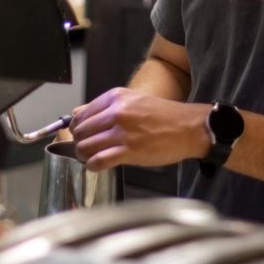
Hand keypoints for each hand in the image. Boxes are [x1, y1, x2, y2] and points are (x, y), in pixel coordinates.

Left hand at [70, 87, 209, 171]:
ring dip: (85, 156)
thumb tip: (76, 113)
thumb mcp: (133, 101)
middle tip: (89, 148)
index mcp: (116, 97)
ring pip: (84, 147)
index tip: (82, 135)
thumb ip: (103, 106)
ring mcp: (122, 131)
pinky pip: (97, 161)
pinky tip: (99, 165)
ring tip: (94, 157)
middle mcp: (117, 112)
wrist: (187, 127)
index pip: (80, 114)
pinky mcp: (128, 150)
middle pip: (80, 132)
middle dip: (80, 143)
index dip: (77, 129)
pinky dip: (93, 166)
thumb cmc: (162, 115)